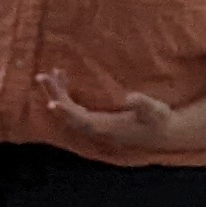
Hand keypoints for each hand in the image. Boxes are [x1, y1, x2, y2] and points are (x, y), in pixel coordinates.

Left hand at [42, 73, 187, 150]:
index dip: (67, 111)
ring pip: (70, 111)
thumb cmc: (159, 120)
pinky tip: (66, 82)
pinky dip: (68, 96)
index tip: (52, 103)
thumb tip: (131, 96)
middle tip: (42, 76)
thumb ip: (143, 104)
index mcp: (107, 127)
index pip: (81, 119)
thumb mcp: (156, 110)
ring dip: (59, 93)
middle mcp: (97, 128)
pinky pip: (75, 109)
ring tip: (53, 73)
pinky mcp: (97, 120)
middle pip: (68, 114)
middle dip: (55, 95)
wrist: (162, 133)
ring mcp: (96, 125)